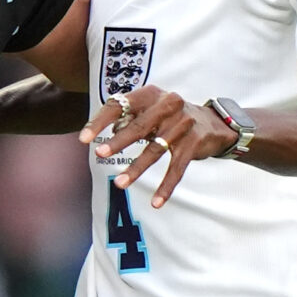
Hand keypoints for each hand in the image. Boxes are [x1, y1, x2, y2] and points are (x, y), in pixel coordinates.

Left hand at [78, 82, 235, 207]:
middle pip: (139, 126)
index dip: (100, 122)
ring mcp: (182, 124)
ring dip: (137, 168)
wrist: (213, 123)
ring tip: (120, 183)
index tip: (84, 138)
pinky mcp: (194, 143)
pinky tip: (156, 202)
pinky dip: (166, 186)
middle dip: (118, 142)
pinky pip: (177, 168)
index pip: (121, 105)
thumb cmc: (170, 118)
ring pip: (156, 149)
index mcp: (151, 94)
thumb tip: (107, 135)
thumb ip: (130, 120)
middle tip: (99, 154)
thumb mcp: (151, 111)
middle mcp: (168, 104)